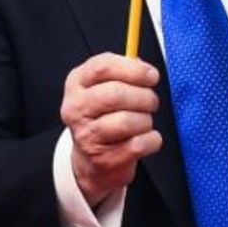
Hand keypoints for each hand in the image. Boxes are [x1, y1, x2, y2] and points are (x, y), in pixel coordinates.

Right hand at [59, 53, 161, 207]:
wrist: (91, 159)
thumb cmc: (103, 116)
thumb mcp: (104, 87)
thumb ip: (123, 72)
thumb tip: (144, 67)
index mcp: (76, 83)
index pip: (102, 67)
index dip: (132, 69)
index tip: (151, 75)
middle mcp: (76, 108)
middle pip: (116, 94)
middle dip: (144, 97)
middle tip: (151, 101)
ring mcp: (87, 135)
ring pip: (127, 121)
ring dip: (146, 120)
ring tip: (143, 122)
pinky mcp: (103, 159)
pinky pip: (138, 144)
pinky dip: (151, 140)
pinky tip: (147, 138)